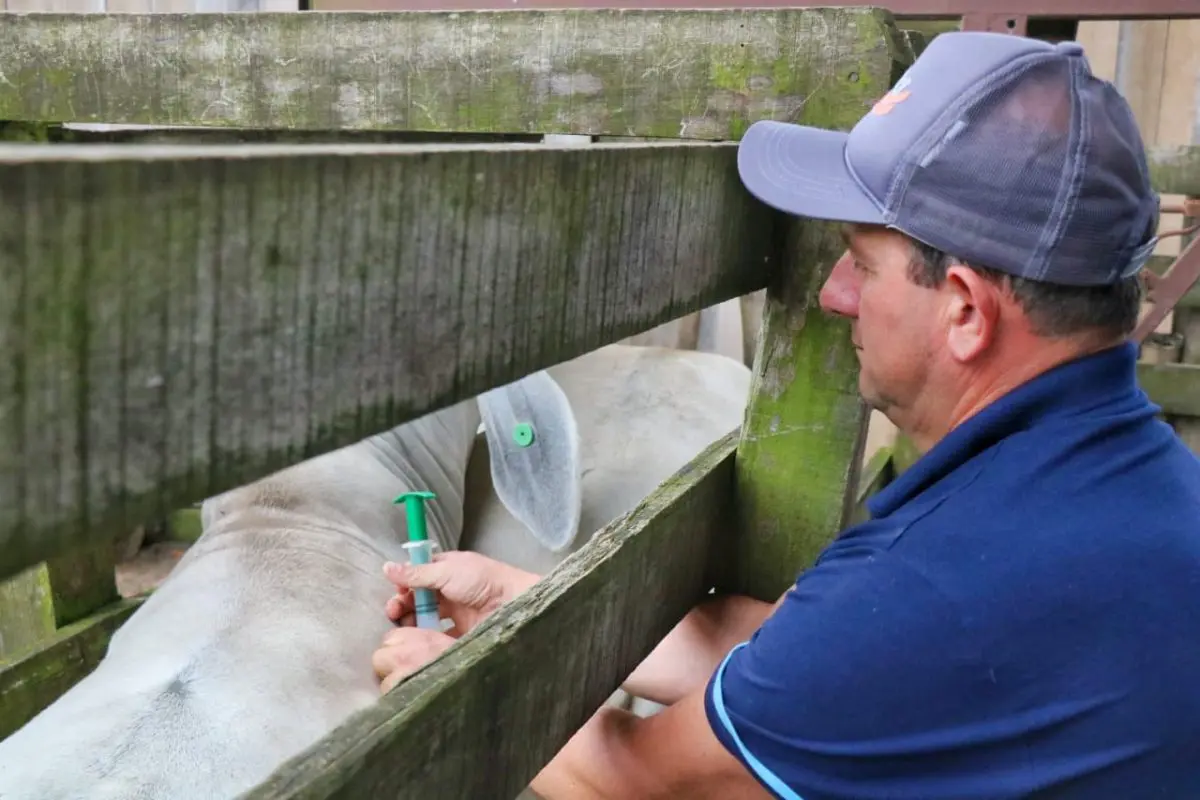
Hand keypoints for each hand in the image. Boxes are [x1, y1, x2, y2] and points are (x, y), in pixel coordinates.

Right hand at [382, 550, 539, 635]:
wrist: (513, 605)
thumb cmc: (483, 581)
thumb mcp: (447, 571)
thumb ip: (417, 574)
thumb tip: (387, 567)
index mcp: (449, 570)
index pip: (420, 575)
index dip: (405, 584)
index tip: (396, 593)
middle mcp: (451, 590)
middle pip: (420, 598)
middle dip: (404, 604)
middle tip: (394, 613)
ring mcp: (457, 612)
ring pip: (426, 618)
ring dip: (412, 622)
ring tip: (404, 628)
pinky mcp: (462, 633)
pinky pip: (439, 636)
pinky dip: (428, 639)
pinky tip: (419, 642)